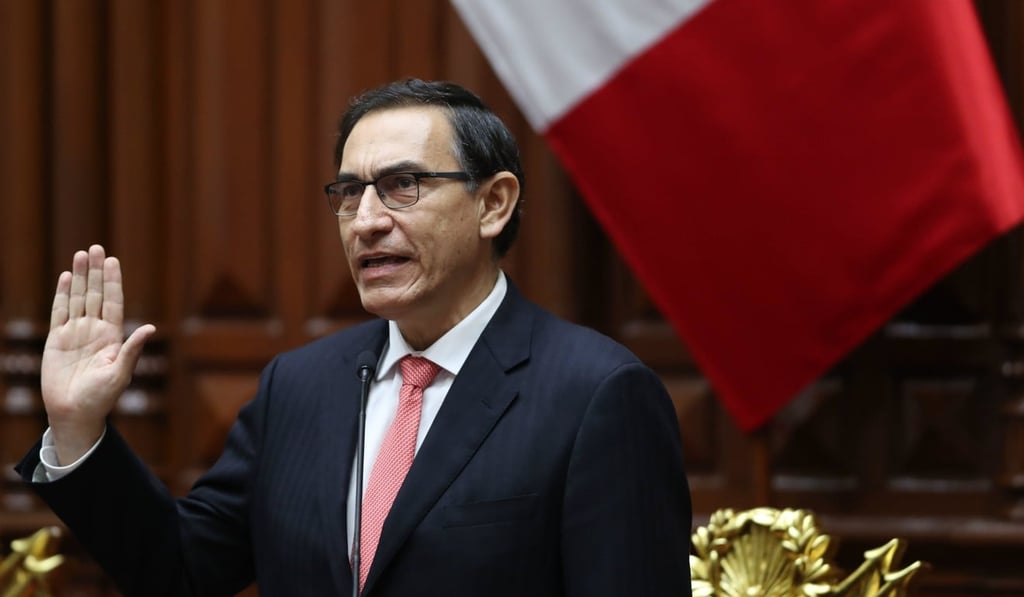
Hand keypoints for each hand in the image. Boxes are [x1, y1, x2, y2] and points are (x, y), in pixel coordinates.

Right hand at [41, 245, 155, 464]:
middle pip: (95, 294)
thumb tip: (149, 328)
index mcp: (112, 336)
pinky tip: (65, 278)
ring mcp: (74, 333)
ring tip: (81, 255)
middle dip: (96, 271)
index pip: (113, 302)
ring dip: (79, 277)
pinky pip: (59, 312)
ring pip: (77, 298)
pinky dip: (62, 294)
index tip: (113, 261)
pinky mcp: (56, 340)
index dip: (113, 281)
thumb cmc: (101, 398)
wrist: (74, 413)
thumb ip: (132, 350)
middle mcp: (94, 330)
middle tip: (96, 248)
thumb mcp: (120, 373)